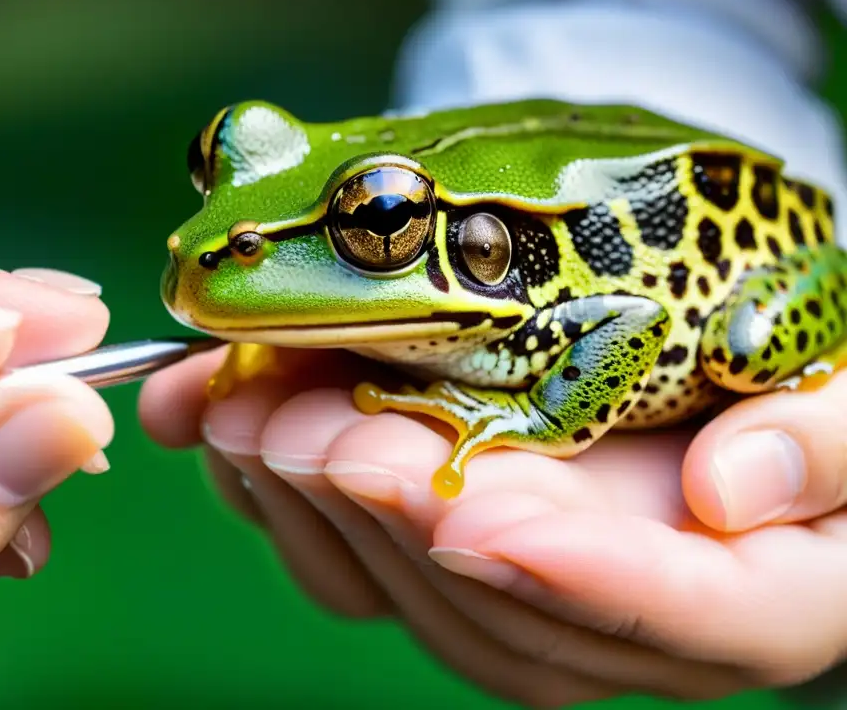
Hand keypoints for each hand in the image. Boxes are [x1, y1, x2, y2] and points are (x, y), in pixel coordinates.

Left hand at [141, 346, 846, 706]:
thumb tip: (732, 495)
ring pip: (400, 589)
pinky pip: (337, 547)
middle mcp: (611, 621)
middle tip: (318, 432)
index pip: (683, 614)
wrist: (706, 369)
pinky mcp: (427, 553)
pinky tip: (205, 409)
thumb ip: (828, 445)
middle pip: (502, 606)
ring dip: (310, 501)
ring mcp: (508, 593)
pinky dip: (262, 481)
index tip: (485, 520)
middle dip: (399, 515)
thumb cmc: (792, 384)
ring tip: (242, 408)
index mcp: (747, 598)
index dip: (585, 577)